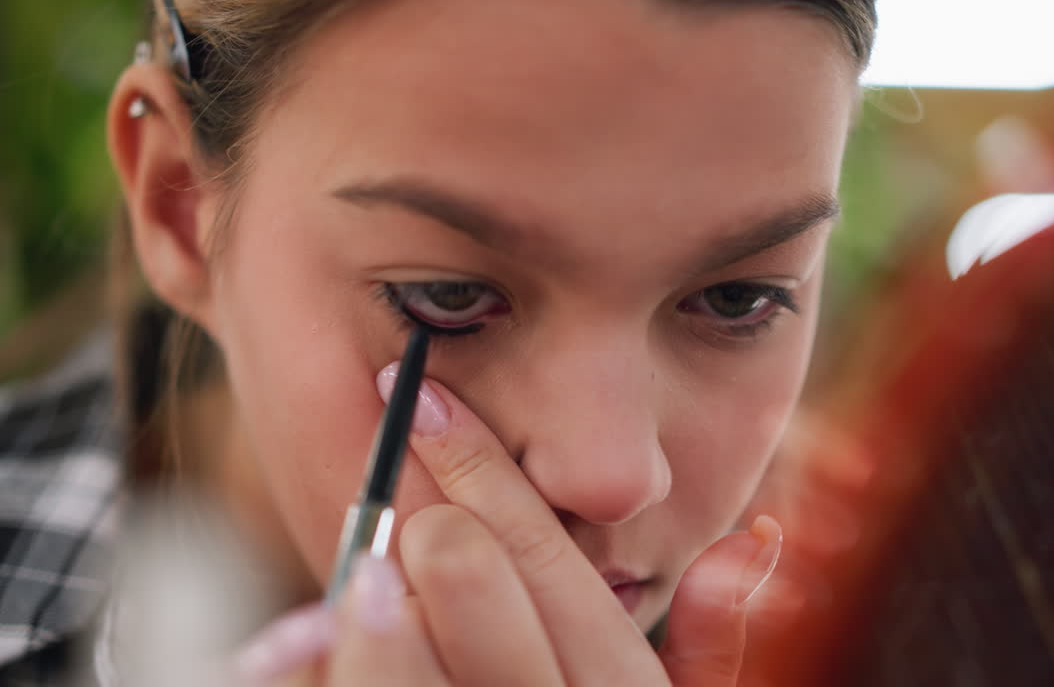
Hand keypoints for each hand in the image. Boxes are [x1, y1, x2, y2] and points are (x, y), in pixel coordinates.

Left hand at [231, 379, 781, 685]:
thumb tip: (754, 539)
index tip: (428, 400)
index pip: (551, 559)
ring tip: (366, 568)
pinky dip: (325, 679)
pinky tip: (293, 654)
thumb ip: (717, 647)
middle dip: (441, 524)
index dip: (484, 468)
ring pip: (412, 678)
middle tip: (405, 464)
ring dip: (378, 613)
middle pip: (480, 596)